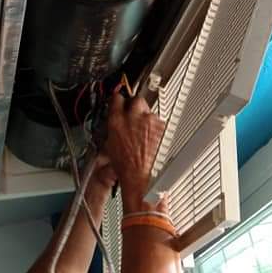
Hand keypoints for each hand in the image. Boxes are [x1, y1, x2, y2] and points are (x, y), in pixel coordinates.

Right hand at [103, 92, 165, 211]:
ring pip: (148, 110)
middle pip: (136, 99)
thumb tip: (117, 117)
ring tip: (142, 132)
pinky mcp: (161, 127)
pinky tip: (149, 137)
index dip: (119, 100)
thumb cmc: (124, 163)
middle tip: (133, 115)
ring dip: (145, 117)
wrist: (138, 174)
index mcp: (117, 120)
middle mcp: (133, 116)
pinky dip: (154, 126)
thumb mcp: (110, 141)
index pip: (117, 98)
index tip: (120, 101)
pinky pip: (156, 121)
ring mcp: (149, 120)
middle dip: (135, 106)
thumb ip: (114, 124)